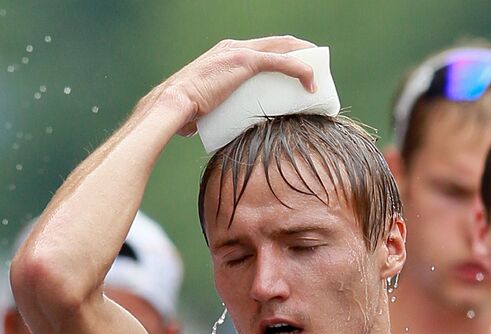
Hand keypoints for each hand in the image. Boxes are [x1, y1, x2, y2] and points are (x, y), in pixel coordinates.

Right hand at [155, 37, 316, 136]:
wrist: (172, 105)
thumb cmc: (184, 113)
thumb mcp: (205, 109)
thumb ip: (215, 113)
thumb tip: (220, 132)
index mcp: (226, 54)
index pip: (263, 49)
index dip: (284, 57)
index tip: (297, 76)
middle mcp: (234, 46)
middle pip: (278, 44)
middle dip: (301, 54)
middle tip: (315, 76)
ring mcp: (239, 51)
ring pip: (283, 48)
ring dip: (305, 60)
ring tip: (318, 79)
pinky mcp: (245, 61)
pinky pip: (281, 61)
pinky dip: (301, 69)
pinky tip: (312, 83)